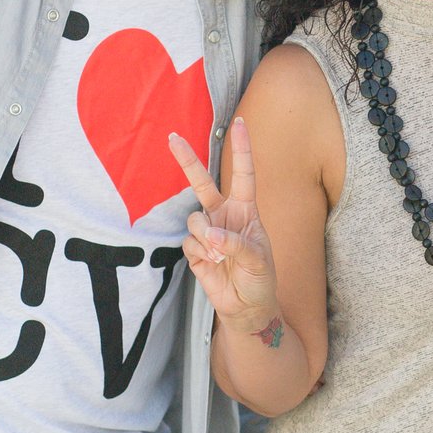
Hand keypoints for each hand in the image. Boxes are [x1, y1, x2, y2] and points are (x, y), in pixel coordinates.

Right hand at [171, 119, 280, 337]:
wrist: (247, 308)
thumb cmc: (260, 279)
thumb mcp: (258, 260)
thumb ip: (236, 244)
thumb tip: (209, 235)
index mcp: (246, 211)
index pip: (244, 174)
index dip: (242, 149)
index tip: (240, 123)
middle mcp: (224, 216)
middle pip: (202, 183)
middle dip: (187, 161)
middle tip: (172, 137)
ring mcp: (207, 232)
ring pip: (194, 220)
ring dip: (206, 238)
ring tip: (221, 256)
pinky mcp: (194, 250)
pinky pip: (188, 243)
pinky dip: (200, 254)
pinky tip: (212, 265)